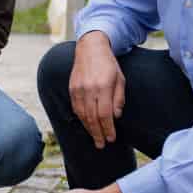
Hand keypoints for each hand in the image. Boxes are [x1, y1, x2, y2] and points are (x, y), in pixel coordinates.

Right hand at [69, 32, 125, 148]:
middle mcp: (89, 89)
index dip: (108, 128)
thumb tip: (115, 117)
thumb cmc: (109, 64)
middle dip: (98, 133)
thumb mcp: (120, 79)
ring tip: (95, 138)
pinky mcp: (71, 88)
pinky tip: (87, 125)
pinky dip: (81, 119)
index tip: (111, 138)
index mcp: (103, 86)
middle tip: (102, 144)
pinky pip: (76, 108)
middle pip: (93, 117)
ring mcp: (78, 89)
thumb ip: (118, 99)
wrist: (90, 48)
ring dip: (89, 129)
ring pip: (82, 115)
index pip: (105, 114)